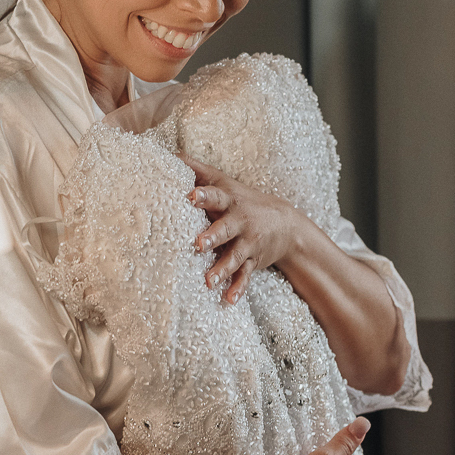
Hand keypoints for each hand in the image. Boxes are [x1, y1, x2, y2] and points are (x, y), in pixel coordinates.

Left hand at [183, 157, 298, 303]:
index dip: (203, 195)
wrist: (285, 224)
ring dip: (222, 269)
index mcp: (228, 201)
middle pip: (225, 228)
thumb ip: (197, 170)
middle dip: (212, 236)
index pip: (215, 196)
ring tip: (208, 281)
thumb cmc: (243, 200)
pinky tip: (229, 300)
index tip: (191, 196)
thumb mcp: (223, 182)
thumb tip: (169, 154)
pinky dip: (238, 288)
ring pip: (234, 256)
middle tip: (197, 244)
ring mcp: (247, 243)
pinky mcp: (252, 261)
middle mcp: (239, 221)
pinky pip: (245, 276)